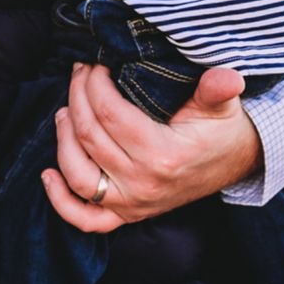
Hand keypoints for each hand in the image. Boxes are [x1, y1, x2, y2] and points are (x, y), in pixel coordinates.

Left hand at [44, 63, 259, 232]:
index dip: (94, 84)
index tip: (95, 64)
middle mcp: (143, 184)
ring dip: (62, 139)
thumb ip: (218, 90)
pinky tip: (48, 174)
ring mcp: (133, 204)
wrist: (235, 163)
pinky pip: (86, 219)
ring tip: (65, 110)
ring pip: (78, 174)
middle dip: (77, 97)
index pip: (109, 114)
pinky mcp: (128, 215)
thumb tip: (226, 78)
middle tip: (80, 73)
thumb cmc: (222, 129)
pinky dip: (61, 201)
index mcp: (164, 156)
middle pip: (88, 136)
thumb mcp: (221, 105)